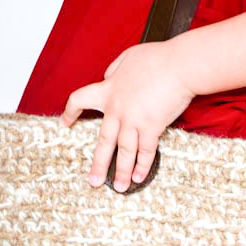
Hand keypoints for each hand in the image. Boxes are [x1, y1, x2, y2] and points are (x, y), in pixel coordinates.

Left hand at [60, 39, 195, 191]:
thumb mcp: (128, 57)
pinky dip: (143, 166)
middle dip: (98, 164)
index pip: (79, 100)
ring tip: (119, 188)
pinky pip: (146, 151)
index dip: (70, 112)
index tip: (65, 123)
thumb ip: (114, 69)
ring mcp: (134, 120)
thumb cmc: (158, 58)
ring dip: (122, 172)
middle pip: (103, 141)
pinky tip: (140, 178)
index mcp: (108, 90)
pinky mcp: (152, 127)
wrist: (180, 66)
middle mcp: (117, 109)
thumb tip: (109, 76)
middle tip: (93, 181)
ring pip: (124, 152)